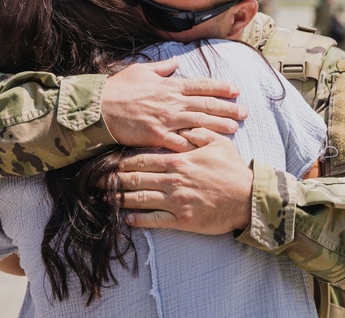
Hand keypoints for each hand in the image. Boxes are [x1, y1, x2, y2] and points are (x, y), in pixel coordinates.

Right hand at [101, 59, 244, 151]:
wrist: (100, 107)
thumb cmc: (118, 88)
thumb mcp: (141, 70)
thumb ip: (162, 67)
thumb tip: (177, 61)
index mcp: (170, 85)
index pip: (201, 85)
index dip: (221, 87)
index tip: (236, 90)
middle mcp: (172, 102)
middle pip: (206, 104)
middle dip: (227, 108)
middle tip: (244, 113)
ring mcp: (166, 119)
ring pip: (199, 122)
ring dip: (219, 126)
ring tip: (235, 128)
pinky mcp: (157, 136)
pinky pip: (181, 142)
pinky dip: (195, 145)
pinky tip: (208, 149)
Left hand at [115, 128, 252, 234]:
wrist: (248, 198)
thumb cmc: (232, 169)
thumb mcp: (217, 143)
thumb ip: (197, 132)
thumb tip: (181, 125)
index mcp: (179, 161)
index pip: (143, 160)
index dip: (123, 161)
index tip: (108, 161)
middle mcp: (173, 180)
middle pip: (136, 179)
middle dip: (113, 179)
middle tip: (96, 180)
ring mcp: (176, 201)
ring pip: (140, 199)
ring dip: (120, 199)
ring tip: (105, 198)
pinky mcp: (181, 220)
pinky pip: (154, 220)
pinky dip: (138, 219)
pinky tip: (127, 219)